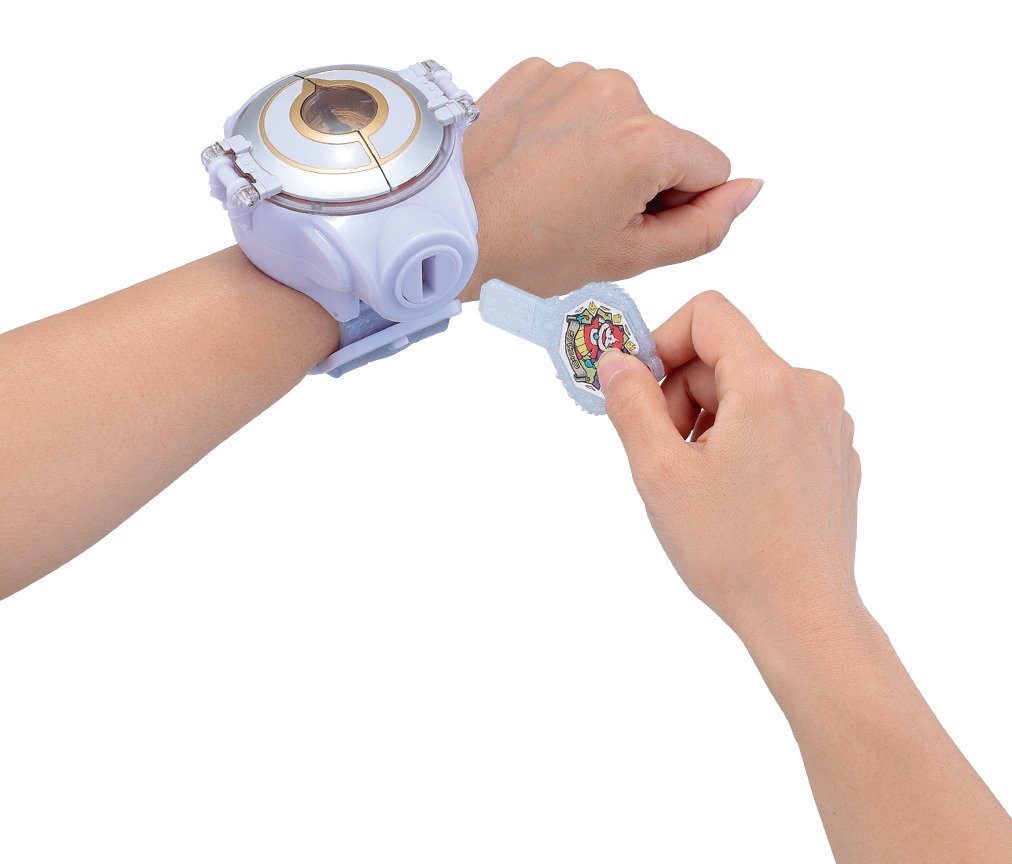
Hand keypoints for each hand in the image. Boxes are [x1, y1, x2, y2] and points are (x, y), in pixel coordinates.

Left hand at [459, 58, 761, 300]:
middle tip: (580, 215)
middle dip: (636, 177)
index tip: (626, 224)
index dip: (676, 205)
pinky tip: (533, 163)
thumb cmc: (525, 249)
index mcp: (647, 141)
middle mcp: (616, 92)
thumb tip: (747, 190)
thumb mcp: (628, 255)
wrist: (445, 224)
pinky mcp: (536, 71)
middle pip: (662, 140)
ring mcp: (571, 75)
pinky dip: (564, 130)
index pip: (710, 168)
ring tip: (551, 190)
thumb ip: (704, 226)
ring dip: (599, 151)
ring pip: (618, 120)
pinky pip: (576, 102)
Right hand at [597, 291, 862, 648]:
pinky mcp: (835, 453)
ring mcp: (830, 422)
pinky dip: (744, 440)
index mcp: (770, 382)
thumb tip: (616, 360)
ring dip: (710, 421)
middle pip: (724, 356)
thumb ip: (631, 403)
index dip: (661, 343)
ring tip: (699, 482)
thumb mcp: (659, 472)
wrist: (803, 616)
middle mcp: (810, 389)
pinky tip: (734, 495)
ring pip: (749, 390)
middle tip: (665, 456)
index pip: (707, 314)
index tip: (639, 394)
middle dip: (681, 396)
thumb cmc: (732, 550)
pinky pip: (777, 420)